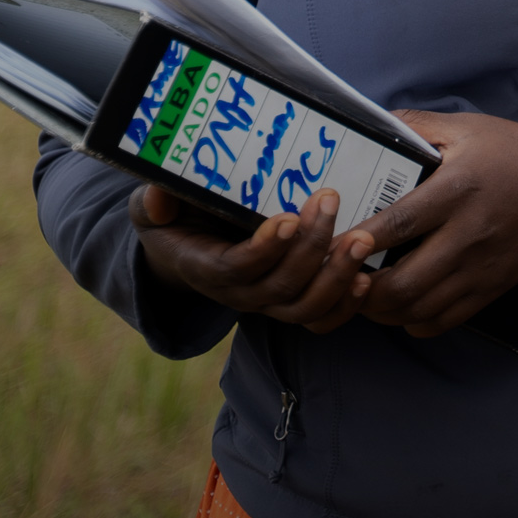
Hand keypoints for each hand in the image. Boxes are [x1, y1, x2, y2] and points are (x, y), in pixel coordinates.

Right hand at [131, 182, 377, 331]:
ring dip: (337, 277)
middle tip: (331, 201)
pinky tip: (367, 278)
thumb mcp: (153, 208)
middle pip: (280, 285)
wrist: (187, 250)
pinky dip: (346, 305)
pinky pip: (320, 319)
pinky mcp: (291, 302)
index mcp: (205, 267)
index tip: (291, 218)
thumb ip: (151, 203)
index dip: (265, 249)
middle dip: (312, 247)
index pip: (236, 268)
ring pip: (305, 308)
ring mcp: (267, 302)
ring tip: (361, 240)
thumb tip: (158, 199)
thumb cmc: (176, 220)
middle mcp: (238, 293)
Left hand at [354, 111, 517, 338]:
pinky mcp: (492, 288)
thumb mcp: (468, 127)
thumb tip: (367, 125)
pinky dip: (411, 322)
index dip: (355, 242)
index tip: (329, 243)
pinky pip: (441, 322)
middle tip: (341, 274)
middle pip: (402, 284)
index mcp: (457, 190)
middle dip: (360, 289)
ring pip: (416, 310)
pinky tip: (402, 303)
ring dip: (380, 309)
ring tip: (364, 291)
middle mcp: (468, 234)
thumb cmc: (517, 152)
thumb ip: (416, 125)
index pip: (396, 225)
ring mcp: (482, 268)